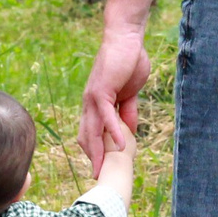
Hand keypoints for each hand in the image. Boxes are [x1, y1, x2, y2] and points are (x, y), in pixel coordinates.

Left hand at [79, 29, 150, 173]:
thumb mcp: (130, 93)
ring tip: (103, 170)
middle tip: (98, 178)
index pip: (91, 133)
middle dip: (93, 158)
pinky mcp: (102, 91)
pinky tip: (120, 145)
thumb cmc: (128, 62)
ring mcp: (94, 98)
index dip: (95, 152)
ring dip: (99, 152)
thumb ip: (128, 111)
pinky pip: (108, 116)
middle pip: (87, 137)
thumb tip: (128, 130)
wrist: (126, 38)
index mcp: (96, 104)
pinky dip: (113, 131)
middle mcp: (90, 104)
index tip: (101, 169)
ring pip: (93, 130)